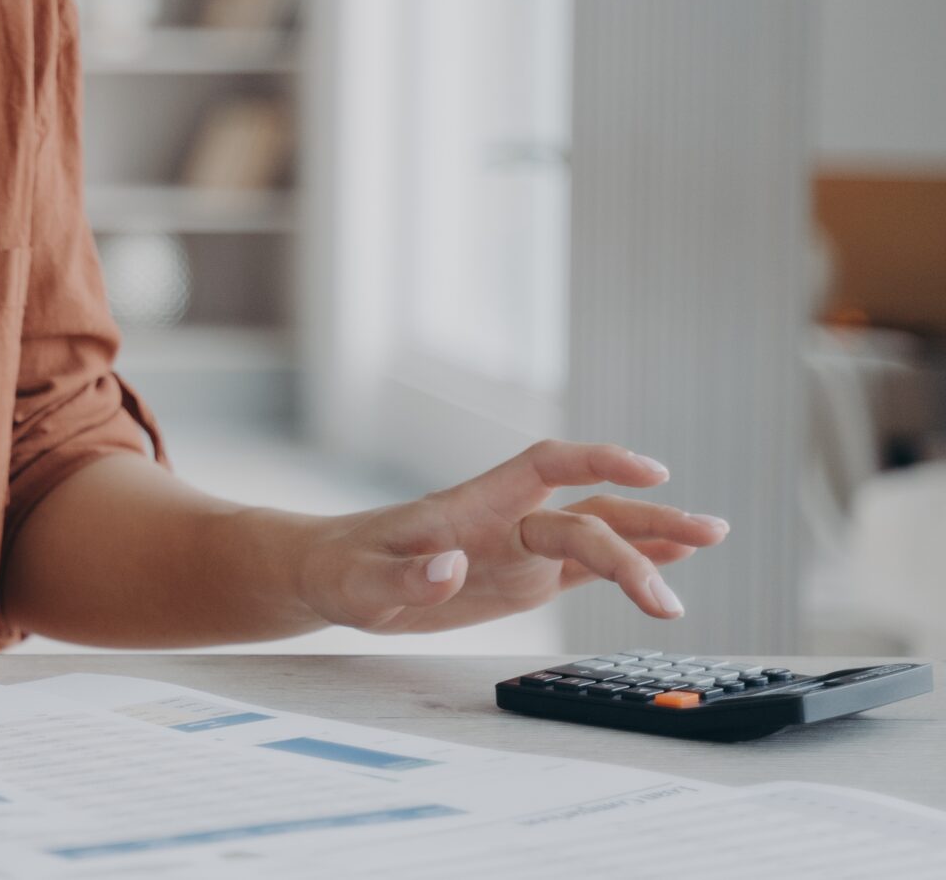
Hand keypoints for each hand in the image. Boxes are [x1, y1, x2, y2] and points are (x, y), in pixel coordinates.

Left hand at [293, 439, 730, 634]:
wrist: (332, 576)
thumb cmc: (340, 569)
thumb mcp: (357, 582)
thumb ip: (404, 576)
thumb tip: (450, 569)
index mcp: (470, 506)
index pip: (543, 466)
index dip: (594, 461)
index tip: (646, 470)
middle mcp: (506, 521)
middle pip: (586, 512)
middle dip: (645, 522)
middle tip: (706, 536)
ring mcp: (519, 550)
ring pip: (597, 535)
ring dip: (651, 540)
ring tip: (711, 539)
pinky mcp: (522, 581)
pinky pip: (584, 569)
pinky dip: (630, 565)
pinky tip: (670, 564)